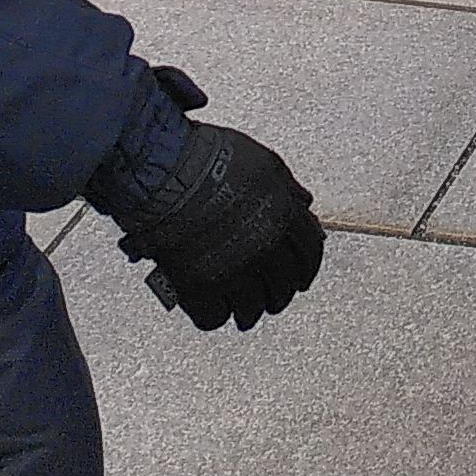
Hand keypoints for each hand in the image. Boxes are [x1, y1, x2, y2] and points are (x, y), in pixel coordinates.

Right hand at [98, 77, 323, 333]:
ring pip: (253, 309)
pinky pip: (214, 317)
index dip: (307, 268)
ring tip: (244, 313)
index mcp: (284, 217)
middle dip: (280, 294)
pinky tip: (215, 309)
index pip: (310, 252)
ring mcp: (233, 270)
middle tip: (273, 298)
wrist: (166, 170)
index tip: (303, 278)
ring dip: (250, 312)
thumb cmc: (212, 158)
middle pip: (283, 285)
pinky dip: (215, 315)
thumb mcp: (263, 163)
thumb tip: (304, 203)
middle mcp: (265, 248)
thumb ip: (286, 189)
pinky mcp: (199, 287)